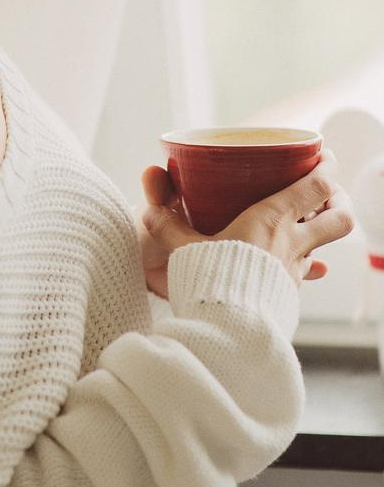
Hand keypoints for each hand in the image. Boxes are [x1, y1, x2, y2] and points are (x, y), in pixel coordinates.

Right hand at [136, 148, 352, 294]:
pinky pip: (304, 272)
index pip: (316, 185)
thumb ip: (166, 224)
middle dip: (339, 200)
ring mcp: (294, 270)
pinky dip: (303, 262)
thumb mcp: (183, 247)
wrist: (229, 332)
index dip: (327, 166)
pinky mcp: (287, 294)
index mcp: (272, 220)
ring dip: (319, 232)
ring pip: (323, 245)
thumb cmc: (211, 283)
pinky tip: (291, 262)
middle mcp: (292, 243)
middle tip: (328, 193)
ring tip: (307, 224)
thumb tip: (147, 209)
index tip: (324, 154)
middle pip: (339, 217)